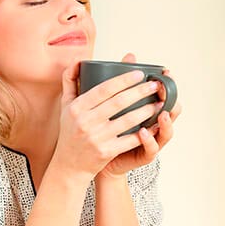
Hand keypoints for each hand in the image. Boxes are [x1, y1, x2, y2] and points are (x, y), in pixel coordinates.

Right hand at [50, 57, 167, 179]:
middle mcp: (85, 122)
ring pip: (127, 120)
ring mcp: (96, 138)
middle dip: (141, 92)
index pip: (104, 89)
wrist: (69, 164)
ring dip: (147, 110)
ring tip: (160, 103)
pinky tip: (156, 125)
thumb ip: (70, 81)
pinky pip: (130, 140)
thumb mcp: (65, 106)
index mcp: (77, 107)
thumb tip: (77, 60)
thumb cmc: (70, 131)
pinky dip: (145, 132)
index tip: (140, 73)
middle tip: (156, 85)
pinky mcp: (106, 152)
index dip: (124, 80)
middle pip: (119, 102)